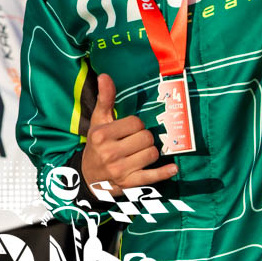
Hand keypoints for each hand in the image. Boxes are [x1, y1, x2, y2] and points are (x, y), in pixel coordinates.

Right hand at [80, 73, 177, 192]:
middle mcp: (109, 153)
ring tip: (140, 153)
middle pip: (146, 138)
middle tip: (135, 142)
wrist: (89, 176)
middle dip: (144, 138)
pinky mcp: (129, 184)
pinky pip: (152, 177)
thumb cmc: (96, 145)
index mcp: (102, 135)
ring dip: (150, 152)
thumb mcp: (98, 121)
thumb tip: (105, 76)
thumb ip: (105, 98)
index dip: (136, 125)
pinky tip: (173, 168)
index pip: (136, 123)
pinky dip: (164, 173)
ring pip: (152, 154)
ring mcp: (120, 170)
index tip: (129, 130)